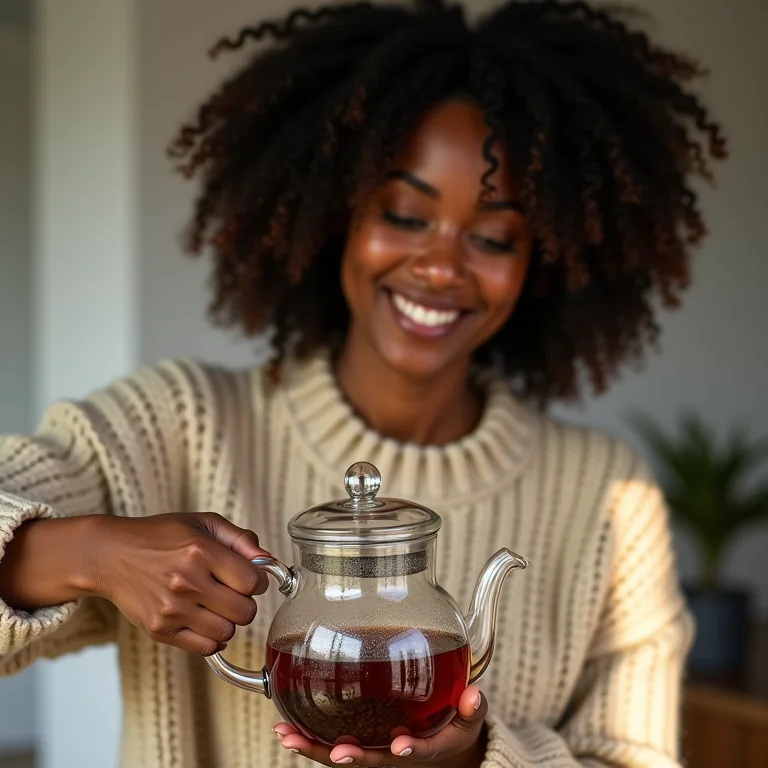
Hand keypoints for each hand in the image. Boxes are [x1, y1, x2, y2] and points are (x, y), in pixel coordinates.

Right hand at [90, 513, 269, 655]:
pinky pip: (205, 647)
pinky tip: (204, 620)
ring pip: (228, 632)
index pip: (251, 581)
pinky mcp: (159, 630)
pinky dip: (212, 637)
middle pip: (245, 611)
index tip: (247, 577)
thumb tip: (268, 561)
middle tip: (232, 592)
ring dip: (229, 620)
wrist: (110, 555)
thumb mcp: (202, 523)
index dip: (257, 581)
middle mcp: (186, 582)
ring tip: (215, 605)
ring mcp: (172, 609)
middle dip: (245, 602)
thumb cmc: (160, 536)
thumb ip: (240, 539)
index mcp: (200, 551)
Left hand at [273, 685, 487, 767]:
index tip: (400, 746)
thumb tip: (474, 695)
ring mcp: (373, 748)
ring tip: (286, 737)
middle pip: (369, 759)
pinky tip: (284, 726)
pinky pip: (331, 740)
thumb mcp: (469, 718)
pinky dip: (308, 737)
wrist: (443, 742)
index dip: (409, 750)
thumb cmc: (454, 723)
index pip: (416, 751)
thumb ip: (472, 707)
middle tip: (334, 753)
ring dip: (313, 748)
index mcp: (424, 747)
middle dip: (349, 757)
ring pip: (341, 753)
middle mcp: (393, 753)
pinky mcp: (359, 739)